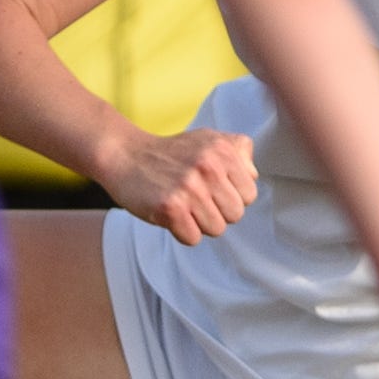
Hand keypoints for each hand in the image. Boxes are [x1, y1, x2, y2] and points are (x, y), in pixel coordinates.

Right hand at [95, 125, 257, 245]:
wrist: (125, 155)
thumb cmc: (170, 153)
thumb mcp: (207, 139)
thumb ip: (238, 151)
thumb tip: (253, 175)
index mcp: (222, 150)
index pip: (249, 194)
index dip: (231, 196)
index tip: (211, 188)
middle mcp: (208, 166)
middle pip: (235, 215)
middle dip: (217, 212)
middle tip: (195, 198)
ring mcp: (189, 187)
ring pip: (216, 229)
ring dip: (199, 223)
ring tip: (183, 205)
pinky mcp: (170, 207)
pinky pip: (193, 238)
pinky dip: (182, 231)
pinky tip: (170, 213)